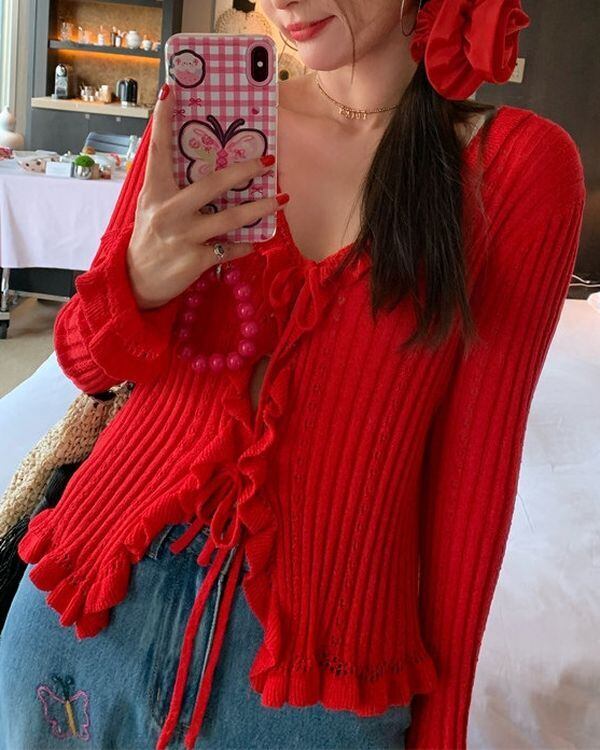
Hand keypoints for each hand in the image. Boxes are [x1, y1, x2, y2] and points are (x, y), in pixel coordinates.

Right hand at [127, 82, 286, 309]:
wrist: (138, 283)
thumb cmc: (151, 238)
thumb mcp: (154, 208)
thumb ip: (173, 188)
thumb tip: (203, 166)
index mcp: (155, 192)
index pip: (158, 150)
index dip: (163, 120)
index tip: (172, 90)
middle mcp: (168, 211)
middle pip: (212, 184)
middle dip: (243, 171)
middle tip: (268, 161)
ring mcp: (182, 236)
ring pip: (230, 218)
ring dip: (260, 209)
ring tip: (281, 200)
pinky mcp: (194, 260)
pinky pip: (229, 249)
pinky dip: (245, 246)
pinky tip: (256, 241)